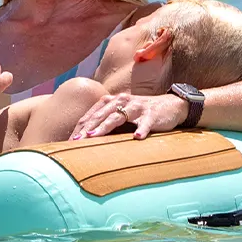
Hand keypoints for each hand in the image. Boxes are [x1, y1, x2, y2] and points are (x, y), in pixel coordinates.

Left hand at [71, 92, 188, 139]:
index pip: (93, 114)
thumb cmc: (140, 113)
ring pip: (118, 117)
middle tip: (77, 140)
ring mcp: (137, 107)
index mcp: (112, 101)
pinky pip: (145, 122)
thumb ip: (106, 122)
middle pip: (101, 114)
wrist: (171, 105)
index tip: (70, 140)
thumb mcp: (122, 114)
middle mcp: (122, 101)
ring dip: (105, 127)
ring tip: (94, 136)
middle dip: (88, 127)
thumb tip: (86, 138)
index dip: (81, 126)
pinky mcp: (152, 114)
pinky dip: (142, 130)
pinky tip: (137, 138)